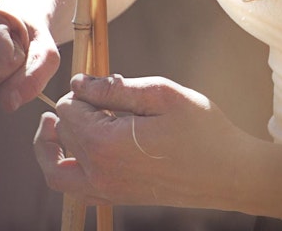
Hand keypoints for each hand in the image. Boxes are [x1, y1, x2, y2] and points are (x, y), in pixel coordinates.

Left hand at [34, 74, 247, 208]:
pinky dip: (68, 170)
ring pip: (58, 172)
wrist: (230, 174)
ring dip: (51, 148)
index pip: (68, 110)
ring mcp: (109, 191)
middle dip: (72, 112)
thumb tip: (79, 83)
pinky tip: (81, 153)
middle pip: (63, 135)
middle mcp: (100, 173)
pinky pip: (78, 190)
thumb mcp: (162, 96)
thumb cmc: (203, 131)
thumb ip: (115, 88)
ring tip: (55, 126)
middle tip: (93, 98)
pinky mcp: (120, 198)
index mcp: (106, 144)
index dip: (80, 92)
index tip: (100, 85)